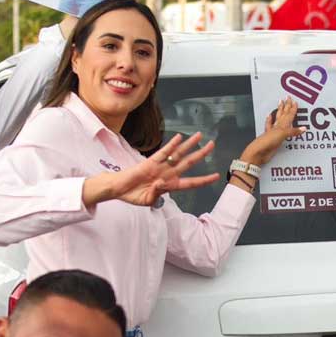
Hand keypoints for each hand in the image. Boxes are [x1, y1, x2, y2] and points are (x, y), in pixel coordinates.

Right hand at [85, 132, 218, 207]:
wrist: (119, 189)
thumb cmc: (133, 196)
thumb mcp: (148, 201)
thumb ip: (157, 194)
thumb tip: (161, 183)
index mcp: (170, 186)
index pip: (191, 182)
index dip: (204, 179)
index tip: (216, 176)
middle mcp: (168, 174)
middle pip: (189, 162)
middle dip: (201, 154)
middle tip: (212, 145)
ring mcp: (160, 166)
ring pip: (178, 154)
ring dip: (189, 145)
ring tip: (200, 135)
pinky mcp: (150, 161)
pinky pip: (163, 152)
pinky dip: (171, 145)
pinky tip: (179, 137)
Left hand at [239, 99, 306, 165]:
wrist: (259, 152)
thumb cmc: (268, 142)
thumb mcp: (283, 135)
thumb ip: (293, 131)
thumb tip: (303, 128)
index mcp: (281, 125)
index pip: (288, 114)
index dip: (292, 108)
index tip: (294, 102)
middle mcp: (277, 126)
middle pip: (283, 114)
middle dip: (286, 106)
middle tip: (288, 98)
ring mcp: (273, 131)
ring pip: (278, 118)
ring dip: (280, 111)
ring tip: (280, 103)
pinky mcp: (271, 138)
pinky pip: (270, 126)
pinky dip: (269, 121)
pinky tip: (269, 116)